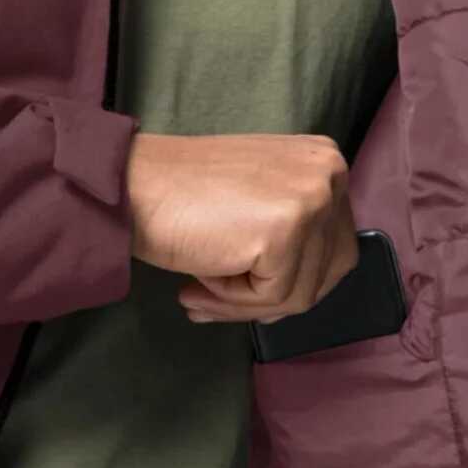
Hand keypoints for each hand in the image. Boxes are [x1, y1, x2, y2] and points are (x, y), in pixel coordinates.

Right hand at [125, 131, 358, 322]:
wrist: (132, 186)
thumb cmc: (182, 198)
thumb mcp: (258, 203)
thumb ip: (291, 235)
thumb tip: (305, 294)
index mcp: (326, 165)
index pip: (335, 250)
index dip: (291, 283)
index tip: (244, 292)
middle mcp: (329, 175)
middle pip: (326, 275)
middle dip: (271, 299)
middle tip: (216, 301)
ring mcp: (311, 201)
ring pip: (299, 294)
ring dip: (243, 303)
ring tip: (198, 288)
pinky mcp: (285, 232)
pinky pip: (271, 298)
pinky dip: (231, 301)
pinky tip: (198, 279)